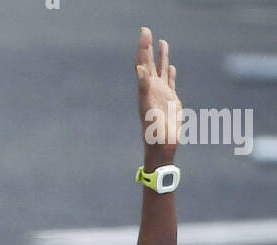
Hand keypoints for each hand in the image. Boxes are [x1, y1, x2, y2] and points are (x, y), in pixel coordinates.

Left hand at [135, 26, 181, 153]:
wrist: (162, 146)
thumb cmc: (153, 132)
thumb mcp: (148, 108)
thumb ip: (144, 88)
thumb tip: (140, 69)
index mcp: (145, 90)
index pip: (143, 63)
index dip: (143, 48)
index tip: (144, 32)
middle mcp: (152, 90)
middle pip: (150, 64)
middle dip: (148, 47)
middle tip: (147, 30)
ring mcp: (162, 94)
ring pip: (161, 71)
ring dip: (161, 57)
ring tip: (162, 42)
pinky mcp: (171, 100)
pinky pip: (170, 83)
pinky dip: (170, 73)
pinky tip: (170, 67)